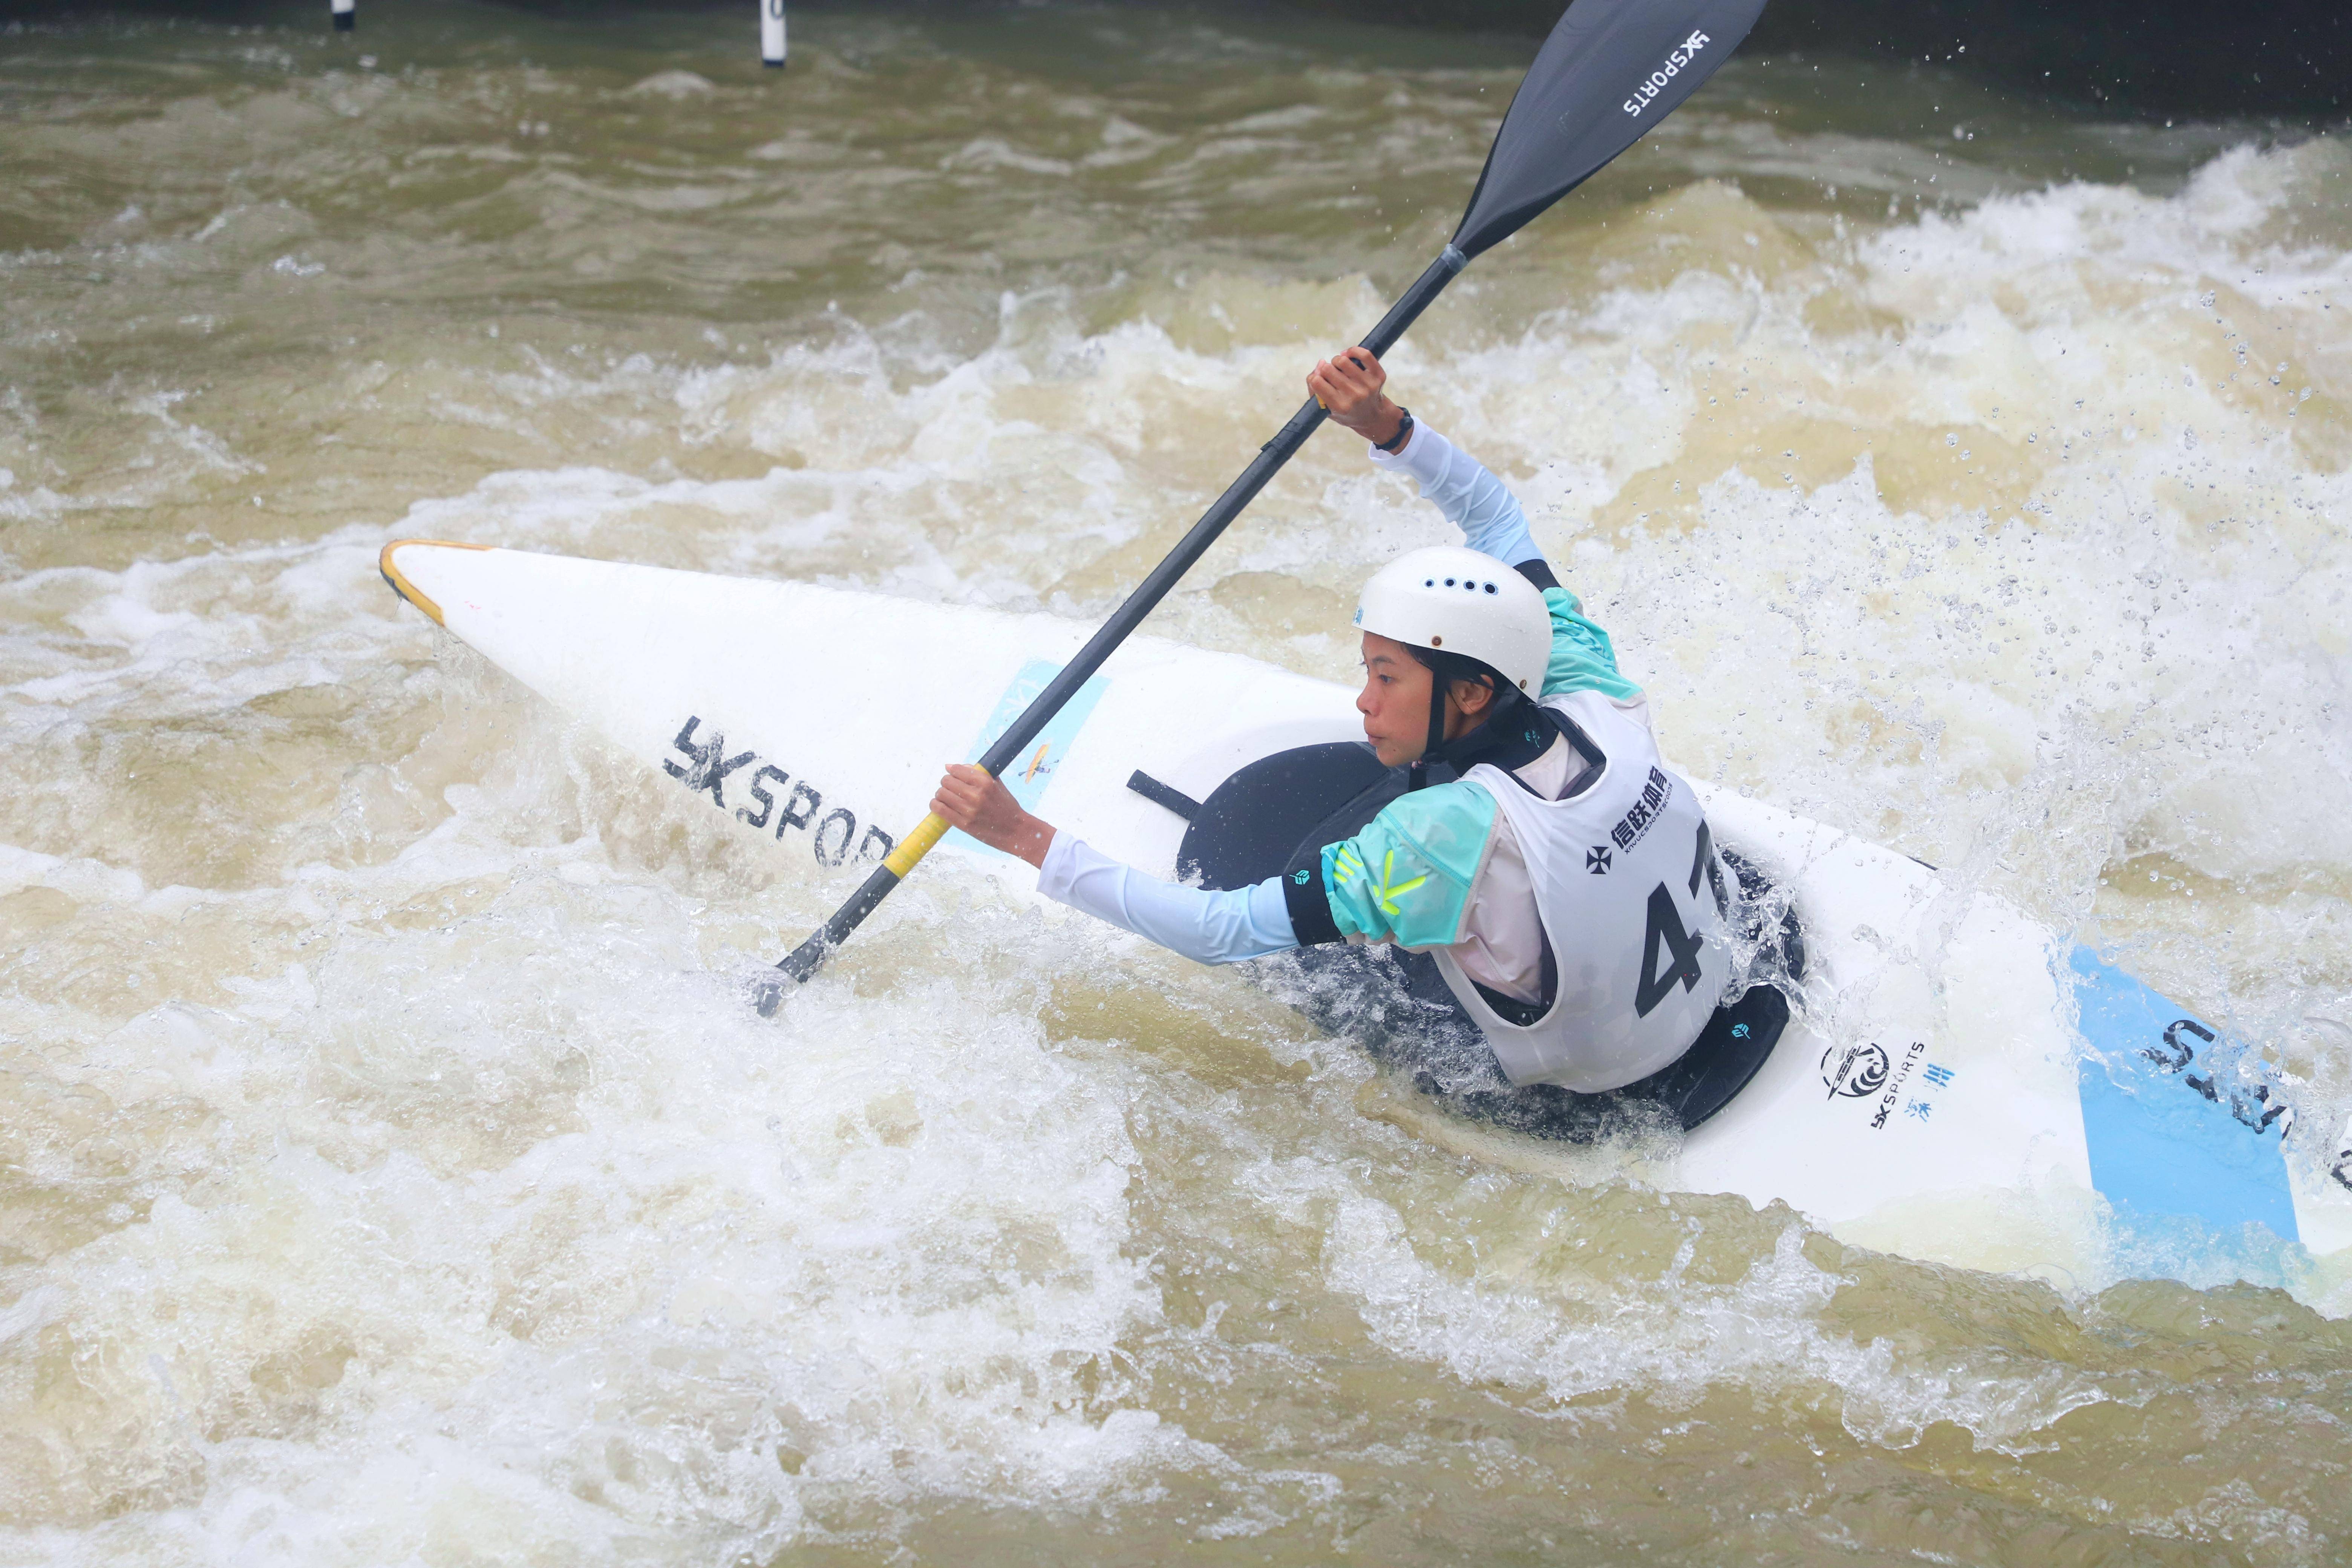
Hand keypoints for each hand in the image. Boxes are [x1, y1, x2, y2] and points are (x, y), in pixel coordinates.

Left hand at [931, 763, 1055, 868]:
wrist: (1016, 831)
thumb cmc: (1006, 806)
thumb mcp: (996, 784)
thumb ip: (976, 773)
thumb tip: (950, 766)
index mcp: (985, 782)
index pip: (957, 769)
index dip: (952, 771)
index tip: (954, 776)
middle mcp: (976, 795)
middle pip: (946, 781)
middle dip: (946, 783)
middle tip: (950, 788)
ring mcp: (969, 811)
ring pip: (941, 794)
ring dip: (940, 794)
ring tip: (945, 797)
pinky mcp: (964, 824)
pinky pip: (940, 810)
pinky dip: (935, 805)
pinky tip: (938, 805)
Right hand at [1307, 346, 1405, 446]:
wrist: (1372, 416)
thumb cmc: (1345, 411)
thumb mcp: (1325, 408)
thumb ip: (1314, 387)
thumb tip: (1321, 362)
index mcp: (1340, 406)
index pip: (1317, 382)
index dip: (1315, 378)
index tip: (1320, 381)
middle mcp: (1355, 396)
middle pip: (1328, 369)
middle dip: (1326, 370)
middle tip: (1331, 376)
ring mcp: (1368, 385)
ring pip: (1343, 360)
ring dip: (1337, 361)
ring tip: (1339, 367)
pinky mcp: (1378, 376)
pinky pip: (1364, 354)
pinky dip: (1353, 351)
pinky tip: (1348, 355)